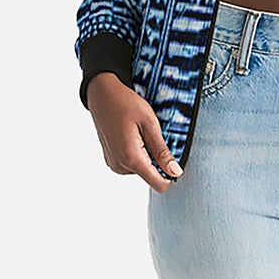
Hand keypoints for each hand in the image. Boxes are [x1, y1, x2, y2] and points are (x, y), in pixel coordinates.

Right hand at [86, 73, 182, 192]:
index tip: (172, 155)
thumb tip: (176, 172)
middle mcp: (120, 166)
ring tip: (140, 132)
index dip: (170, 173)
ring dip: (147, 154)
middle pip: (151, 175)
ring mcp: (114, 163)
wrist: (102, 95)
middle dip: (157, 158)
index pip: (158, 183)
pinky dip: (138, 152)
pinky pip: (131, 163)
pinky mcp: (112, 159)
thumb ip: (162, 151)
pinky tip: (133, 134)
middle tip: (152, 134)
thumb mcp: (150, 124)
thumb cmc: (126, 104)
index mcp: (131, 159)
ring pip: (142, 169)